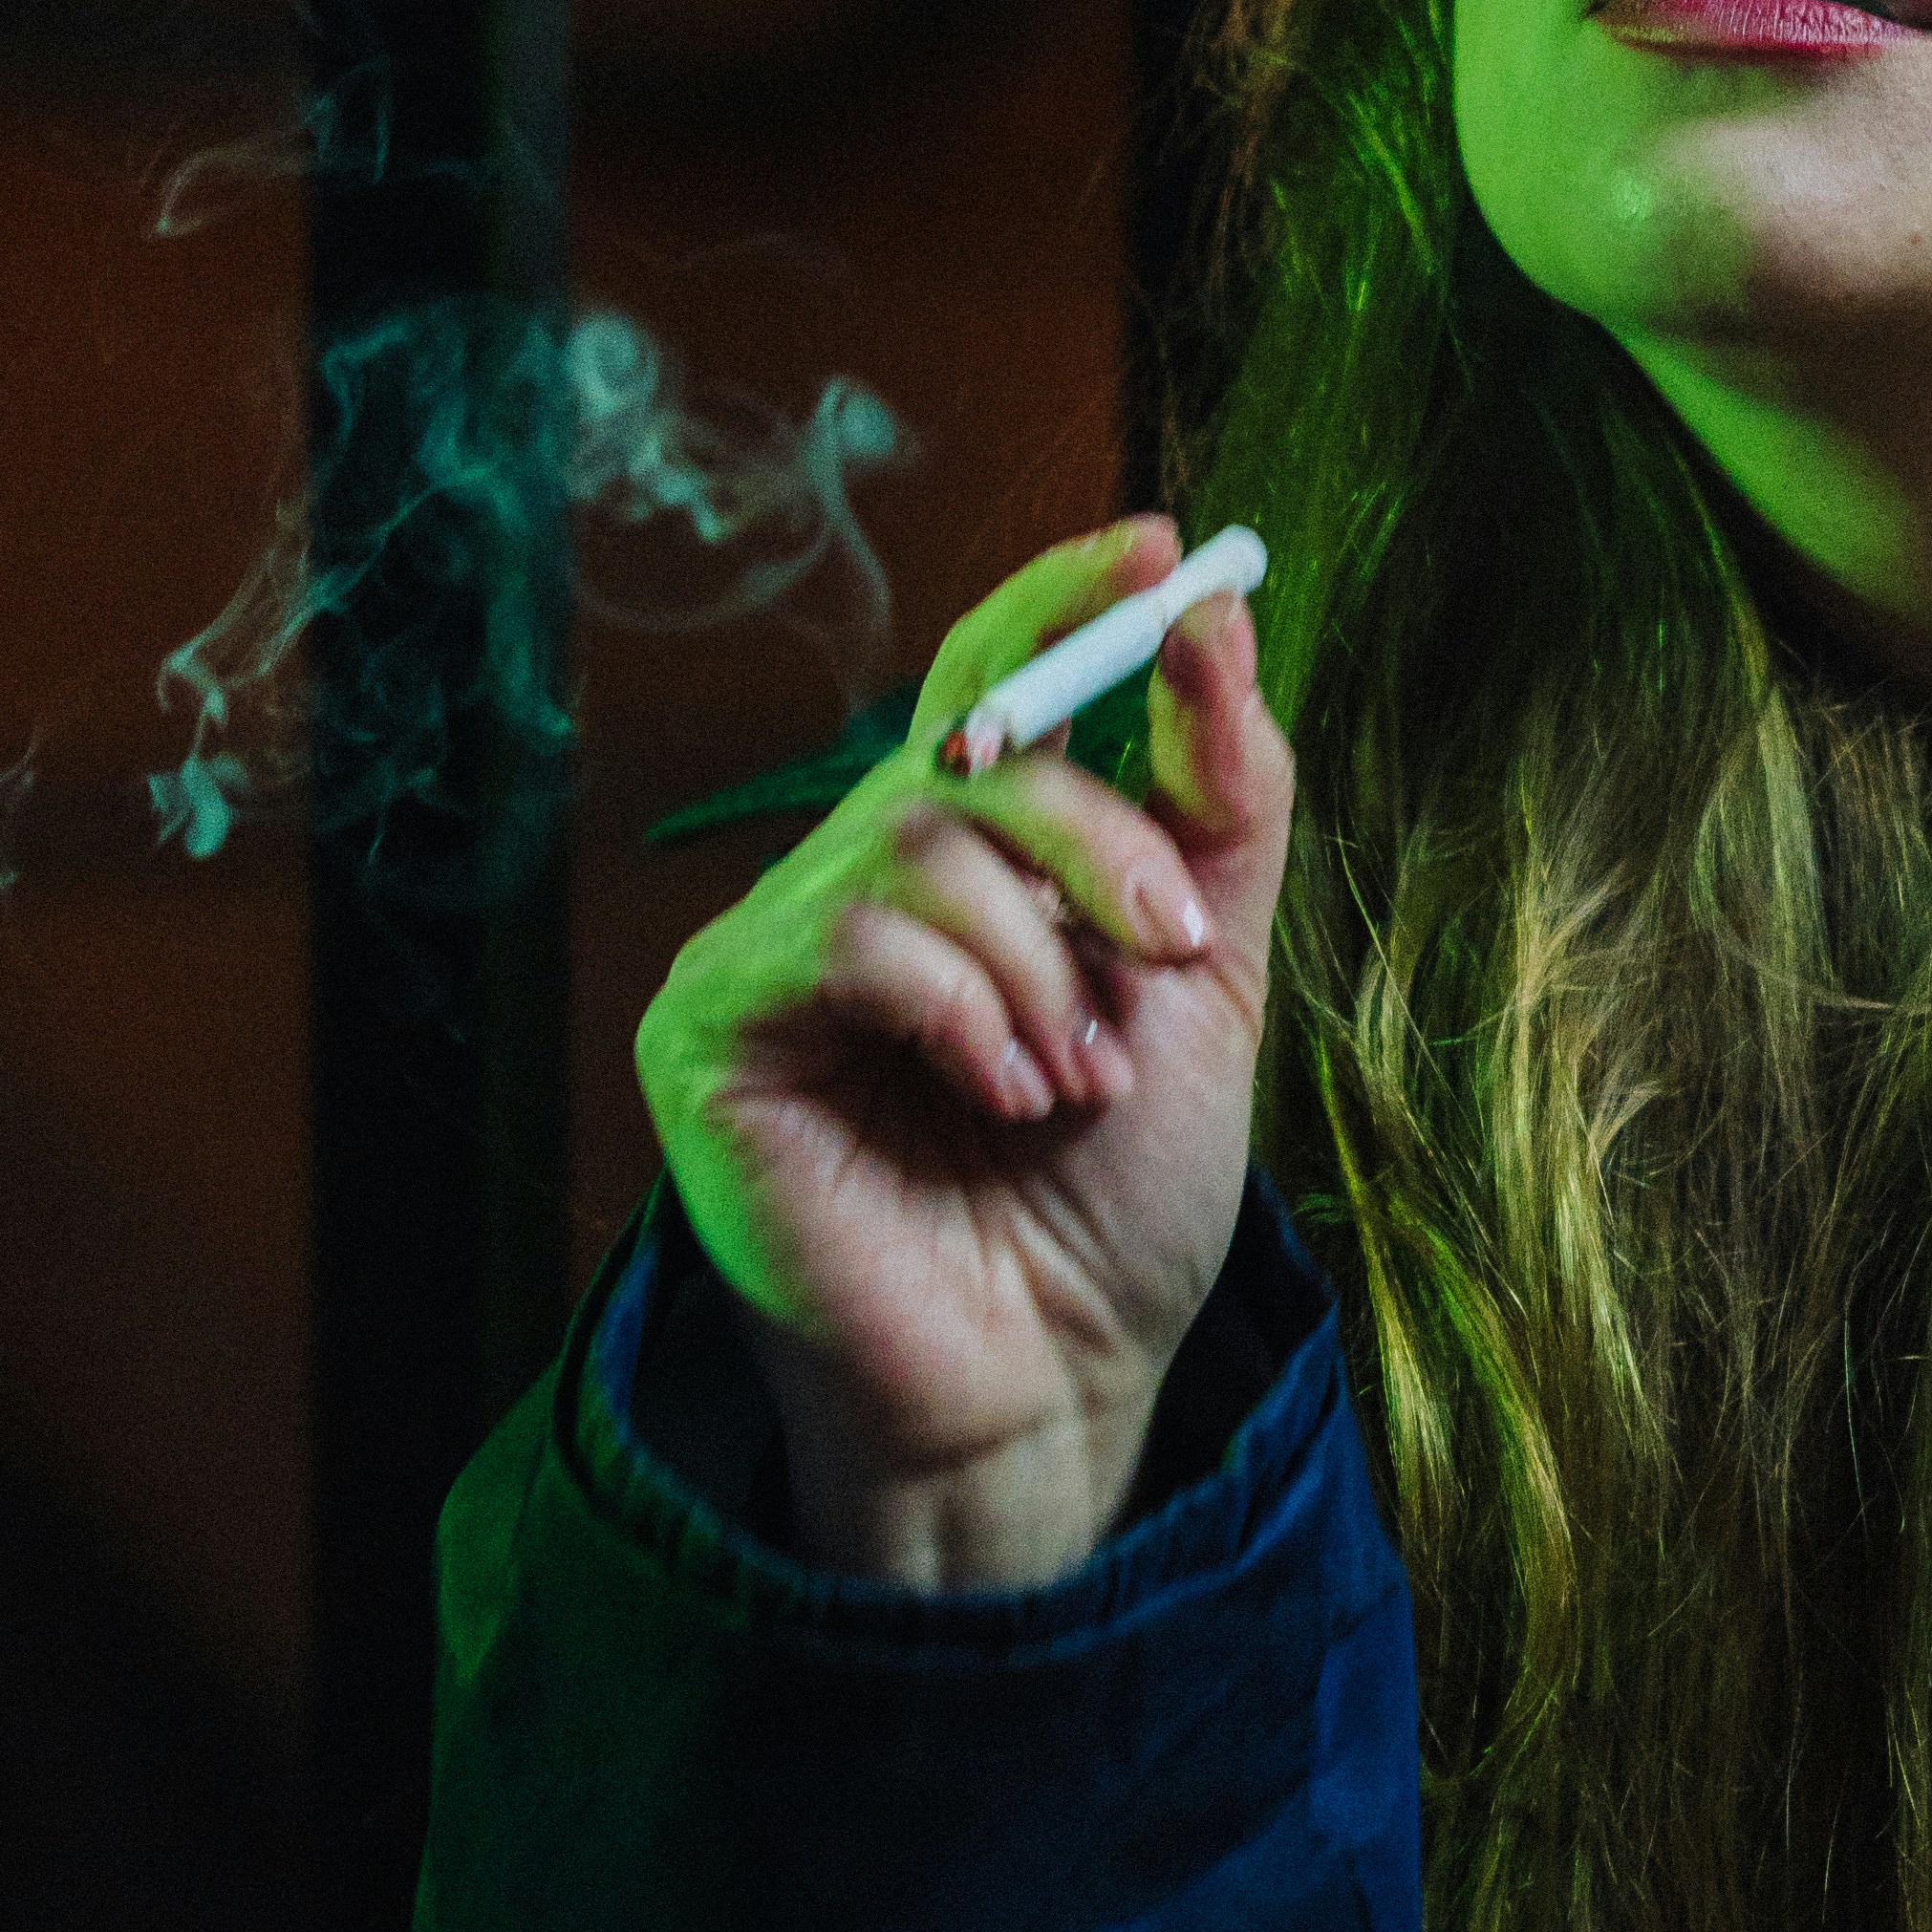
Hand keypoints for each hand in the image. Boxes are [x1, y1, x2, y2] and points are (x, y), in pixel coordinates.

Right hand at [631, 518, 1293, 1587]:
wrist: (1053, 1385)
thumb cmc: (1116, 1205)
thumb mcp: (1212, 983)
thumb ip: (1221, 805)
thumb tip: (1217, 616)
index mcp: (969, 865)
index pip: (992, 680)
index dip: (1066, 600)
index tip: (1167, 546)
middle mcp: (857, 883)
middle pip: (973, 753)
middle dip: (1101, 844)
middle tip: (1173, 955)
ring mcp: (770, 952)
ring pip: (916, 841)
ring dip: (1037, 964)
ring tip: (1070, 1085)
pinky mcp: (710, 1028)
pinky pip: (847, 936)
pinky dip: (958, 1010)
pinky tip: (999, 1099)